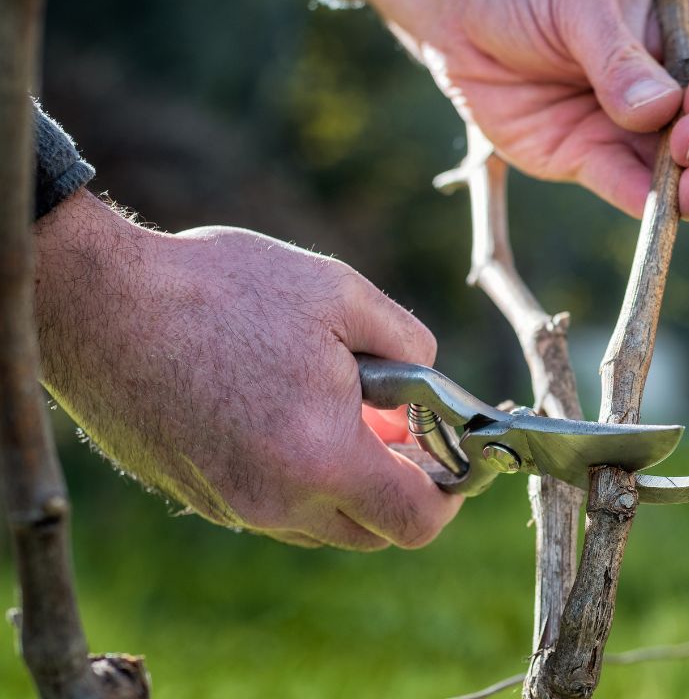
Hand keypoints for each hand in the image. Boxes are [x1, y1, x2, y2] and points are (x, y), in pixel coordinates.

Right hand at [35, 191, 459, 549]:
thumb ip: (411, 346)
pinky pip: (274, 507)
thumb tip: (432, 389)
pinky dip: (301, 478)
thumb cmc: (221, 290)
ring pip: (321, 523)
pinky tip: (289, 414)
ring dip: (350, 483)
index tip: (454, 456)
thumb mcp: (341, 295)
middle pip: (373, 533)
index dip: (451, 494)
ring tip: (343, 410)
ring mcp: (230, 506)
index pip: (416, 522)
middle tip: (403, 426)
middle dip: (402, 487)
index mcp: (320, 458)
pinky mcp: (197, 495)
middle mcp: (275, 501)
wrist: (98, 302)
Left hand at [345, 0, 688, 218]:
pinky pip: (633, 193)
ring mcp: (640, 132)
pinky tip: (657, 210)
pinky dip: (649, 208)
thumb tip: (659, 111)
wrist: (460, 11)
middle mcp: (679, 89)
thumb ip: (619, 58)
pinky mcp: (595, 162)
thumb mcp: (580, 5)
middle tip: (687, 136)